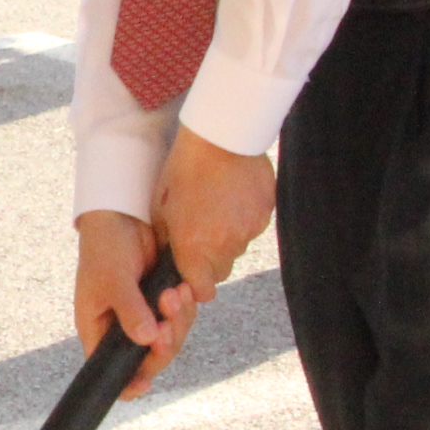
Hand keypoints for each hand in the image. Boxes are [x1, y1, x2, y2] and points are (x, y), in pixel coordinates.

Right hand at [73, 211, 194, 398]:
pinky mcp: (163, 300)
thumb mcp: (112, 278)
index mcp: (99, 328)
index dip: (127, 382)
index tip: (143, 385)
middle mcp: (122, 327)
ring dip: (178, 320)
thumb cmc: (105, 247)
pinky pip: (182, 317)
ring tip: (175, 292)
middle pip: (149, 356)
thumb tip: (146, 340)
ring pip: (170, 338)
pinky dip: (185, 307)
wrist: (124, 215)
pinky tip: (182, 287)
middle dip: (164, 341)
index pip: (110, 368)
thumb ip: (129, 310)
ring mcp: (145, 315)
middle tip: (168, 318)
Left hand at [153, 125, 274, 301]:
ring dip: (228, 236)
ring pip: (239, 247)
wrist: (218, 137)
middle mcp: (226, 246)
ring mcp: (250, 230)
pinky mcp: (267, 212)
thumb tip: (173, 260)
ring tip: (216, 207)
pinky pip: (255, 226)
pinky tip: (233, 195)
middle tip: (201, 233)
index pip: (204, 292)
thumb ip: (170, 242)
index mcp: (195, 249)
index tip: (191, 271)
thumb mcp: (162, 209)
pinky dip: (245, 217)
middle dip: (211, 260)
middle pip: (222, 270)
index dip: (197, 284)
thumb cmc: (182, 170)